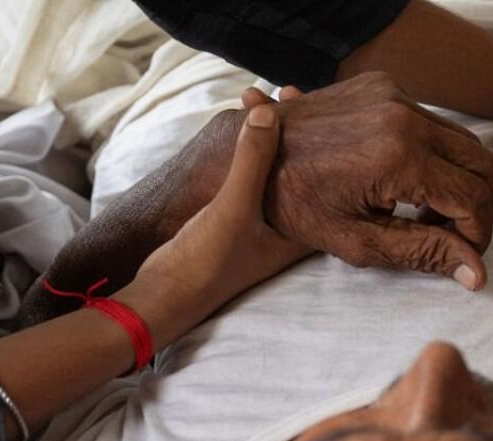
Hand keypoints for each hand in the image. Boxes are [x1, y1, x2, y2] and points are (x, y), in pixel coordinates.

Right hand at [134, 105, 309, 332]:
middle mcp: (288, 225)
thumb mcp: (232, 206)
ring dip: (268, 138)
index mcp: (302, 227)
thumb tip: (269, 112)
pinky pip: (252, 176)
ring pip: (276, 171)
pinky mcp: (237, 221)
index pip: (328, 176)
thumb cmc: (206, 261)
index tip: (313, 102)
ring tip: (254, 100)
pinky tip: (235, 127)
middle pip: (304, 169)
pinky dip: (247, 151)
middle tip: (286, 92)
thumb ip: (252, 161)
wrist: (165, 296)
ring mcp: (263, 224)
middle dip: (295, 131)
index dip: (326, 138)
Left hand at [265, 73, 492, 288]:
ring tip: (424, 214)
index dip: (477, 235)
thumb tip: (477, 273)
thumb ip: (423, 253)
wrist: (250, 157)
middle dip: (478, 208)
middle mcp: (405, 116)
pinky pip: (434, 124)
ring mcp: (395, 95)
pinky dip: (436, 157)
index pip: (473, 198)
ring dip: (459, 183)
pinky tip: (406, 185)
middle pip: (483, 165)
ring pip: (464, 142)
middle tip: (452, 237)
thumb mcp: (358, 241)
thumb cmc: (295, 206)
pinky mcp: (385, 86)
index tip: (462, 256)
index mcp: (400, 157)